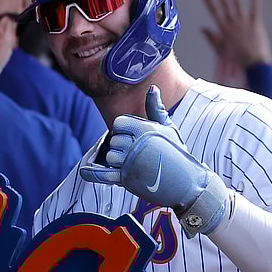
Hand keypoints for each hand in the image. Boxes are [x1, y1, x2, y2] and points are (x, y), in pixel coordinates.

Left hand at [79, 86, 229, 236]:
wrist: (187, 182)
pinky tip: (84, 171)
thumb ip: (156, 109)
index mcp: (145, 129)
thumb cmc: (177, 153)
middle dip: (121, 147)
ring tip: (133, 164)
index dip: (122, 130)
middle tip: (137, 154)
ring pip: (109, 156)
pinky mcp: (127, 179)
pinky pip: (102, 175)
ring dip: (116, 161)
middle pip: (113, 140)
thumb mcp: (169, 128)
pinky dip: (92, 173)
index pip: (118, 123)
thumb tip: (152, 89)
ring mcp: (130, 163)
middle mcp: (136, 144)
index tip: (133, 137)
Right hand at [201, 0, 271, 75]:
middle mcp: (233, 22)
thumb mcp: (220, 50)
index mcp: (224, 29)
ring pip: (238, 3)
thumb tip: (203, 28)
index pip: (214, 11)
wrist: (253, 62)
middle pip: (225, 4)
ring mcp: (245, 21)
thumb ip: (211, 38)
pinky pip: (256, 8)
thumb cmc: (237, 59)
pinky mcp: (256, 23)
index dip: (209, 1)